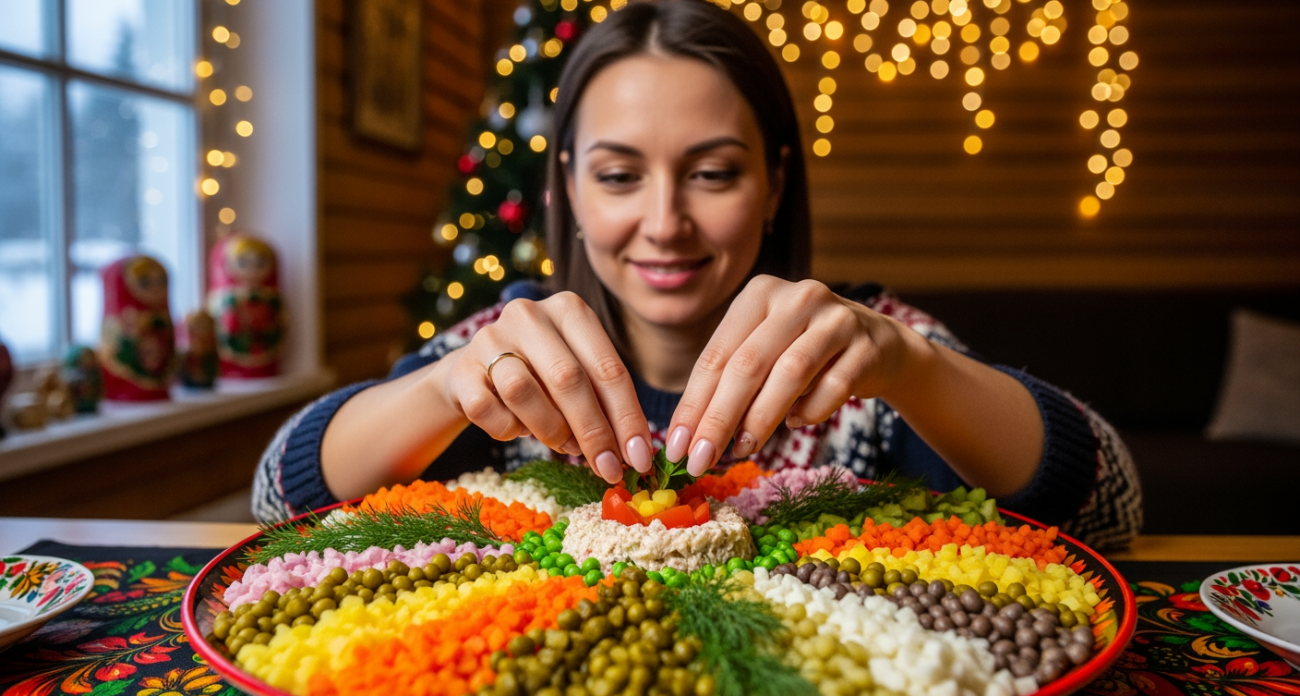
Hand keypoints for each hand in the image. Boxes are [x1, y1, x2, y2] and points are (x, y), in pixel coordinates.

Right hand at [440, 292, 652, 482]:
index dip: (627, 418)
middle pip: (568, 379)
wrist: (475, 372)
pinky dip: (509, 429)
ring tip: (562, 444)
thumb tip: (635, 453)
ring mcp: (489, 338)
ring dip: (550, 430)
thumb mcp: (579, 376)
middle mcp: (529, 314)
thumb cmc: (542, 376)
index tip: (639, 459)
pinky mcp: (461, 369)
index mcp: (569, 309)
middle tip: (608, 469)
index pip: (608, 368)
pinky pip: (488, 410)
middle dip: (594, 432)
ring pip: (523, 392)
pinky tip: (518, 428)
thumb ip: (605, 404)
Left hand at [666, 276, 918, 475]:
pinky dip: (809, 413)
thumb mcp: (763, 351)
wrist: (877, 345)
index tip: (676, 447)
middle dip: (719, 418)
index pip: (717, 355)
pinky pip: (833, 389)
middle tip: (699, 460)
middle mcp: (797, 297)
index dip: (693, 404)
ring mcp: (836, 319)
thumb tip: (687, 438)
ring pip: (790, 374)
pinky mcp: (866, 347)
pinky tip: (796, 423)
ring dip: (760, 420)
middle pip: (748, 365)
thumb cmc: (804, 352)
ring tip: (742, 449)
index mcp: (759, 294)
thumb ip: (729, 382)